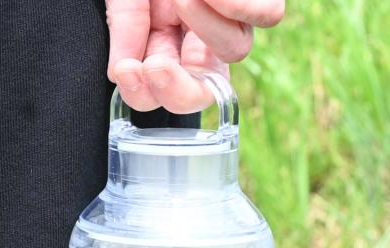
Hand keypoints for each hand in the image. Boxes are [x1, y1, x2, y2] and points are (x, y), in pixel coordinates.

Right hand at [106, 0, 283, 113]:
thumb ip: (126, 30)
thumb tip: (121, 74)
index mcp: (167, 40)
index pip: (165, 92)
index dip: (148, 95)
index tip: (127, 72)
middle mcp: (201, 35)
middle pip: (204, 91)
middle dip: (178, 88)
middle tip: (156, 66)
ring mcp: (233, 15)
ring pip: (236, 51)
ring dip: (206, 27)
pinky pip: (267, 15)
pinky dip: (239, 3)